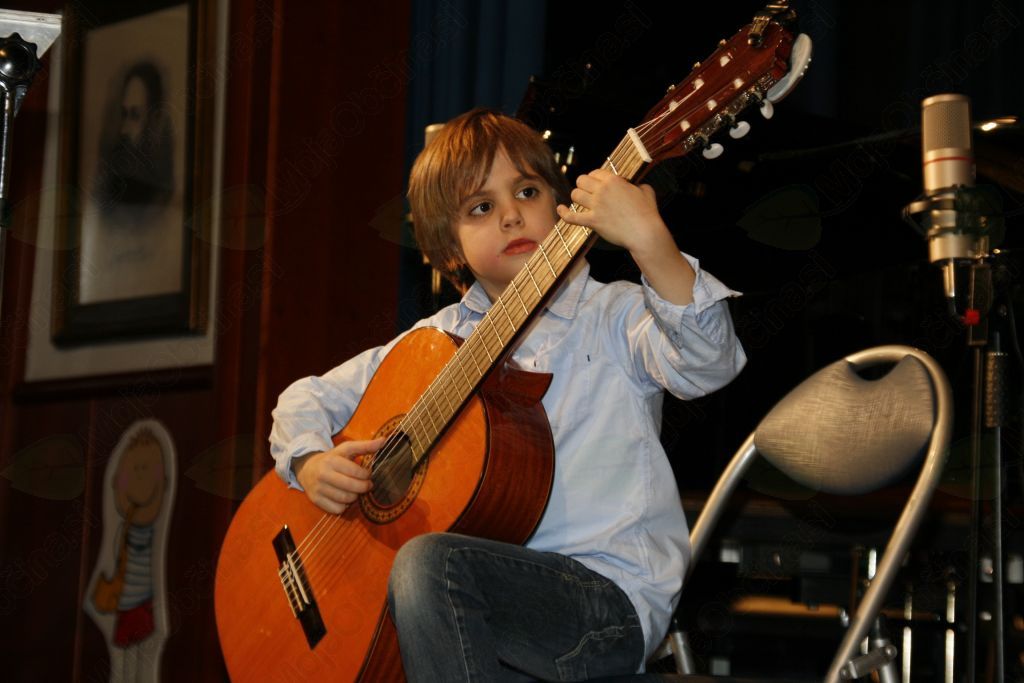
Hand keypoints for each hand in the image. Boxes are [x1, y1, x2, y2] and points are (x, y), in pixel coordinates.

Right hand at [294, 437, 384, 513]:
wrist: (307, 468)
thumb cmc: (332, 459)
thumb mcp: (347, 449)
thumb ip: (365, 446)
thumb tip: (385, 440)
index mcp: (332, 460)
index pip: (355, 472)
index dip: (366, 475)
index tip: (368, 475)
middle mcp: (323, 474)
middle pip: (351, 487)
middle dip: (364, 487)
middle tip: (367, 485)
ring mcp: (318, 488)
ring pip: (345, 499)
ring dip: (355, 497)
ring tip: (356, 491)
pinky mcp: (315, 500)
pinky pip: (337, 509)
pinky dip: (344, 506)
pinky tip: (345, 498)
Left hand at [557, 168, 695, 304]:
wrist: (644, 232)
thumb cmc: (647, 212)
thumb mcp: (646, 190)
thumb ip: (637, 184)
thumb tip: (634, 185)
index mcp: (613, 181)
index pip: (595, 172)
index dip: (595, 177)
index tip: (597, 183)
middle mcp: (602, 191)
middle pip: (581, 180)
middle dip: (583, 185)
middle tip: (588, 191)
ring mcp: (596, 206)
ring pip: (575, 195)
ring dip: (577, 197)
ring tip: (581, 201)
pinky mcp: (593, 222)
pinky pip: (572, 217)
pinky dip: (564, 213)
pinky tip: (561, 209)